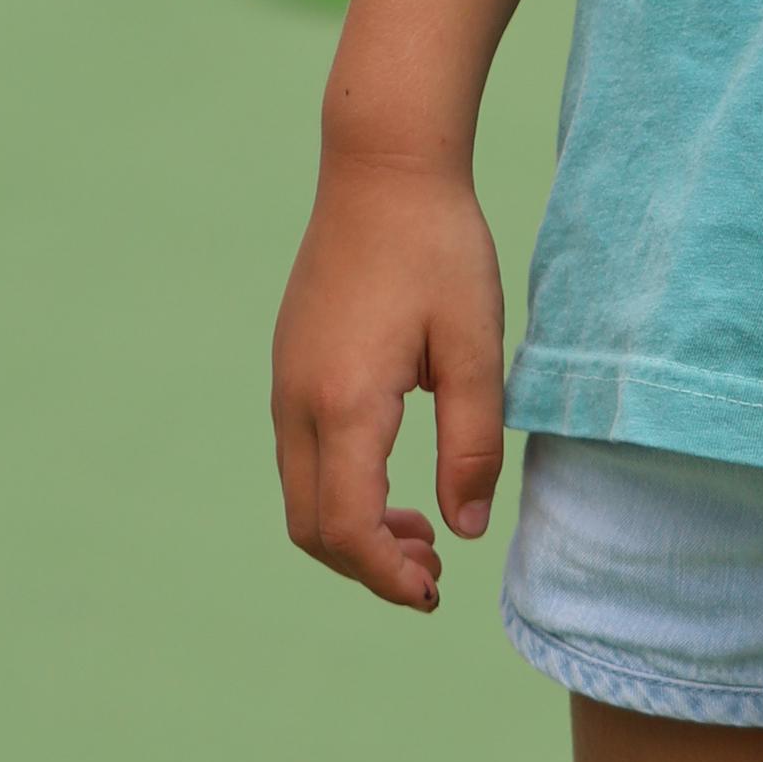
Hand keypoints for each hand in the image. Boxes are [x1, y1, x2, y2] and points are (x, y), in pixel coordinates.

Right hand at [272, 158, 506, 612]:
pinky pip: (302, 457)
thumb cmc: (439, 250)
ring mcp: (286, 384)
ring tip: (421, 532)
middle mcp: (298, 402)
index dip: (387, 576)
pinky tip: (395, 478)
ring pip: (302, 496)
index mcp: (346, 403)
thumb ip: (473, 444)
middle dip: (369, 567)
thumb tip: (465, 530)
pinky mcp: (290, 367)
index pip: (348, 528)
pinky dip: (341, 491)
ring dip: (354, 531)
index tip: (434, 592)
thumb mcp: (477, 346)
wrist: (382, 169)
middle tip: (433, 574)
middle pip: (312, 528)